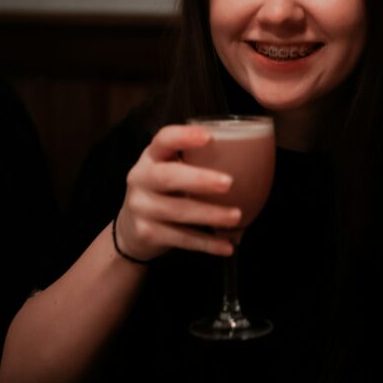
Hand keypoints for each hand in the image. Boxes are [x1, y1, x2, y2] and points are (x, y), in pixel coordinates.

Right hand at [114, 124, 241, 260]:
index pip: (163, 140)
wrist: (131, 228)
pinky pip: (181, 238)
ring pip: (177, 211)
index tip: (208, 137)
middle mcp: (141, 178)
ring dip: (210, 215)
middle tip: (228, 182)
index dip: (184, 136)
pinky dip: (206, 243)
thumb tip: (251, 161)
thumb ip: (196, 161)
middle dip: (199, 179)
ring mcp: (141, 207)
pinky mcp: (146, 233)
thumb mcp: (171, 168)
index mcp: (152, 156)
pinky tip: (226, 246)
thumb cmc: (164, 190)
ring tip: (236, 216)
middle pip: (167, 176)